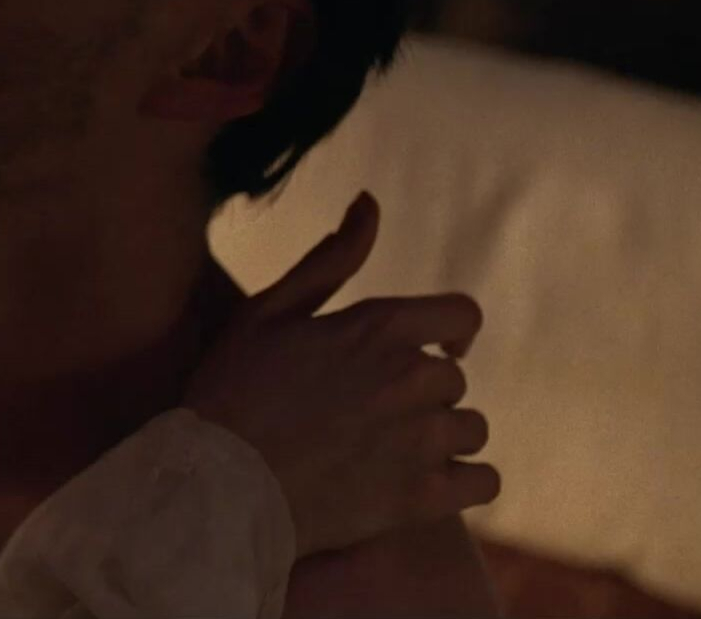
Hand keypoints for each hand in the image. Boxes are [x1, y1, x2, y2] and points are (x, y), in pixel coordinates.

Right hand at [185, 192, 499, 556]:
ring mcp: (420, 440)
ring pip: (471, 429)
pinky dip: (465, 481)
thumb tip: (369, 202)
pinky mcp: (421, 497)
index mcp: (379, 327)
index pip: (461, 315)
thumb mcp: (268, 312)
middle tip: (373, 412)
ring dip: (442, 436)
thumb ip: (329, 260)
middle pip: (454, 378)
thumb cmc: (232, 391)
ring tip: (391, 451)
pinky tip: (426, 483)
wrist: (217, 484)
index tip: (436, 348)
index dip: (452, 332)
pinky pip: (484, 481)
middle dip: (423, 390)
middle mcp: (411, 378)